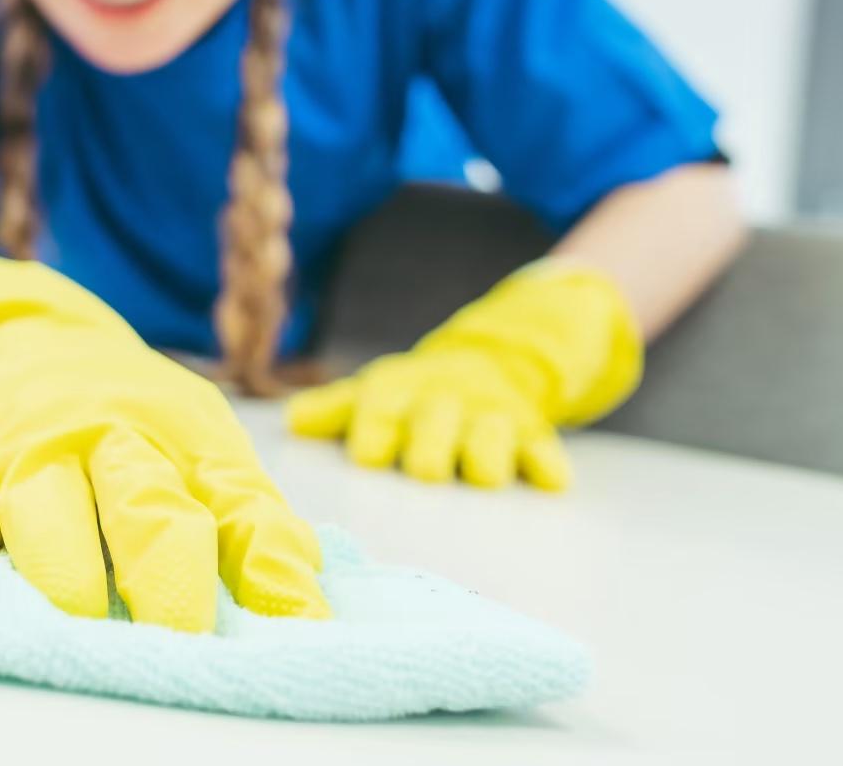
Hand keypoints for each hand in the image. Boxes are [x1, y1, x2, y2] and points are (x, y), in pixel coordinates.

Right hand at [0, 256, 330, 632]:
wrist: (47, 351)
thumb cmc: (149, 427)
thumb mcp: (213, 457)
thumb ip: (254, 530)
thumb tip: (299, 613)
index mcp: (189, 448)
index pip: (239, 509)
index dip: (268, 570)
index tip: (293, 628)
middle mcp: (113, 447)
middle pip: (142, 505)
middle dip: (163, 572)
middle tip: (181, 633)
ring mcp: (37, 459)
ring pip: (45, 506)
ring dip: (61, 559)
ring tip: (76, 613)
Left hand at [288, 261, 643, 489]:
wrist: (490, 360)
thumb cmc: (412, 395)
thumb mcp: (372, 393)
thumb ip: (334, 409)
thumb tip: (294, 422)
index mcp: (396, 393)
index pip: (379, 409)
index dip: (374, 431)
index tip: (367, 455)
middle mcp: (443, 402)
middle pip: (435, 429)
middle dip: (431, 452)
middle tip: (426, 471)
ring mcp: (490, 416)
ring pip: (490, 440)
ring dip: (486, 458)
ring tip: (482, 476)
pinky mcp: (532, 432)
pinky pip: (543, 449)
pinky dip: (546, 464)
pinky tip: (548, 481)